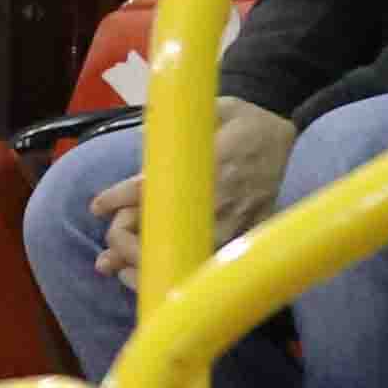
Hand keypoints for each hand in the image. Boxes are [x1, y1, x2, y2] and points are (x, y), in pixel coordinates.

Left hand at [91, 99, 299, 278]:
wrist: (289, 135)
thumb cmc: (244, 120)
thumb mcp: (212, 110)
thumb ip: (179, 129)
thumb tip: (144, 139)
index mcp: (206, 166)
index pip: (149, 188)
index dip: (118, 198)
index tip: (97, 205)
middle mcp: (216, 200)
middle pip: (157, 230)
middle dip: (123, 239)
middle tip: (108, 242)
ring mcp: (231, 223)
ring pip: (176, 255)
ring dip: (139, 264)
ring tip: (113, 267)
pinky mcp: (243, 238)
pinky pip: (201, 266)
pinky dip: (171, 275)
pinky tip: (147, 278)